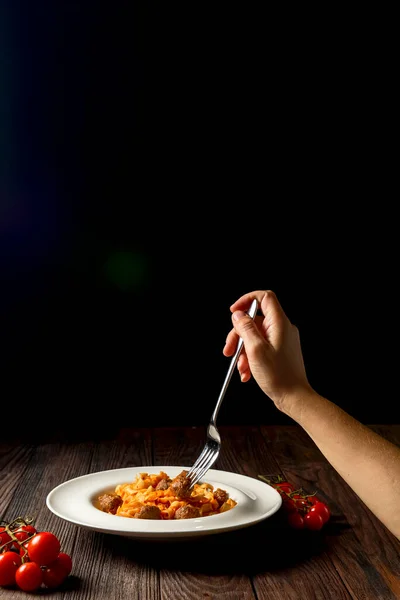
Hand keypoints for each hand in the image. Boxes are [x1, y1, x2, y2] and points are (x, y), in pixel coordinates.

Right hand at [223, 290, 311, 410]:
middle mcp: (282, 329)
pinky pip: (259, 347)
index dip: (246, 300)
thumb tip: (238, 315)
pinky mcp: (279, 351)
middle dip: (238, 334)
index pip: (264, 297)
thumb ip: (245, 328)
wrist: (294, 397)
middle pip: (254, 320)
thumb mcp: (255, 350)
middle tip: (230, 349)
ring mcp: (281, 340)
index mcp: (279, 323)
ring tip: (240, 366)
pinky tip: (247, 371)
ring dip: (243, 350)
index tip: (234, 311)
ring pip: (254, 336)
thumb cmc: (279, 377)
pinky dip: (250, 357)